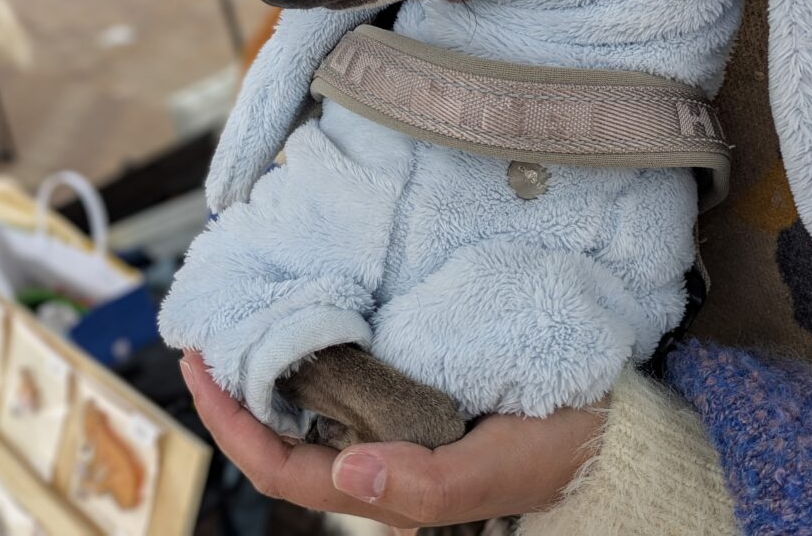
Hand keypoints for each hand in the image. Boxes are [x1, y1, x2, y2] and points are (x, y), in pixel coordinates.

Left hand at [180, 351, 603, 529]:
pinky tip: (304, 319)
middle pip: (284, 444)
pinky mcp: (415, 398)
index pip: (285, 471)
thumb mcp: (505, 468)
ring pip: (310, 414)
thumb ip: (430, 485)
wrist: (611, 426)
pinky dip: (312, 355)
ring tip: (237, 324)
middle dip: (235, 395)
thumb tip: (346, 471)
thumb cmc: (562, 450)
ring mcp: (395, 432)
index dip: (232, 427)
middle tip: (203, 335)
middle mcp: (381, 465)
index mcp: (390, 491)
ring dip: (267, 374)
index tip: (200, 368)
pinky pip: (345, 385)